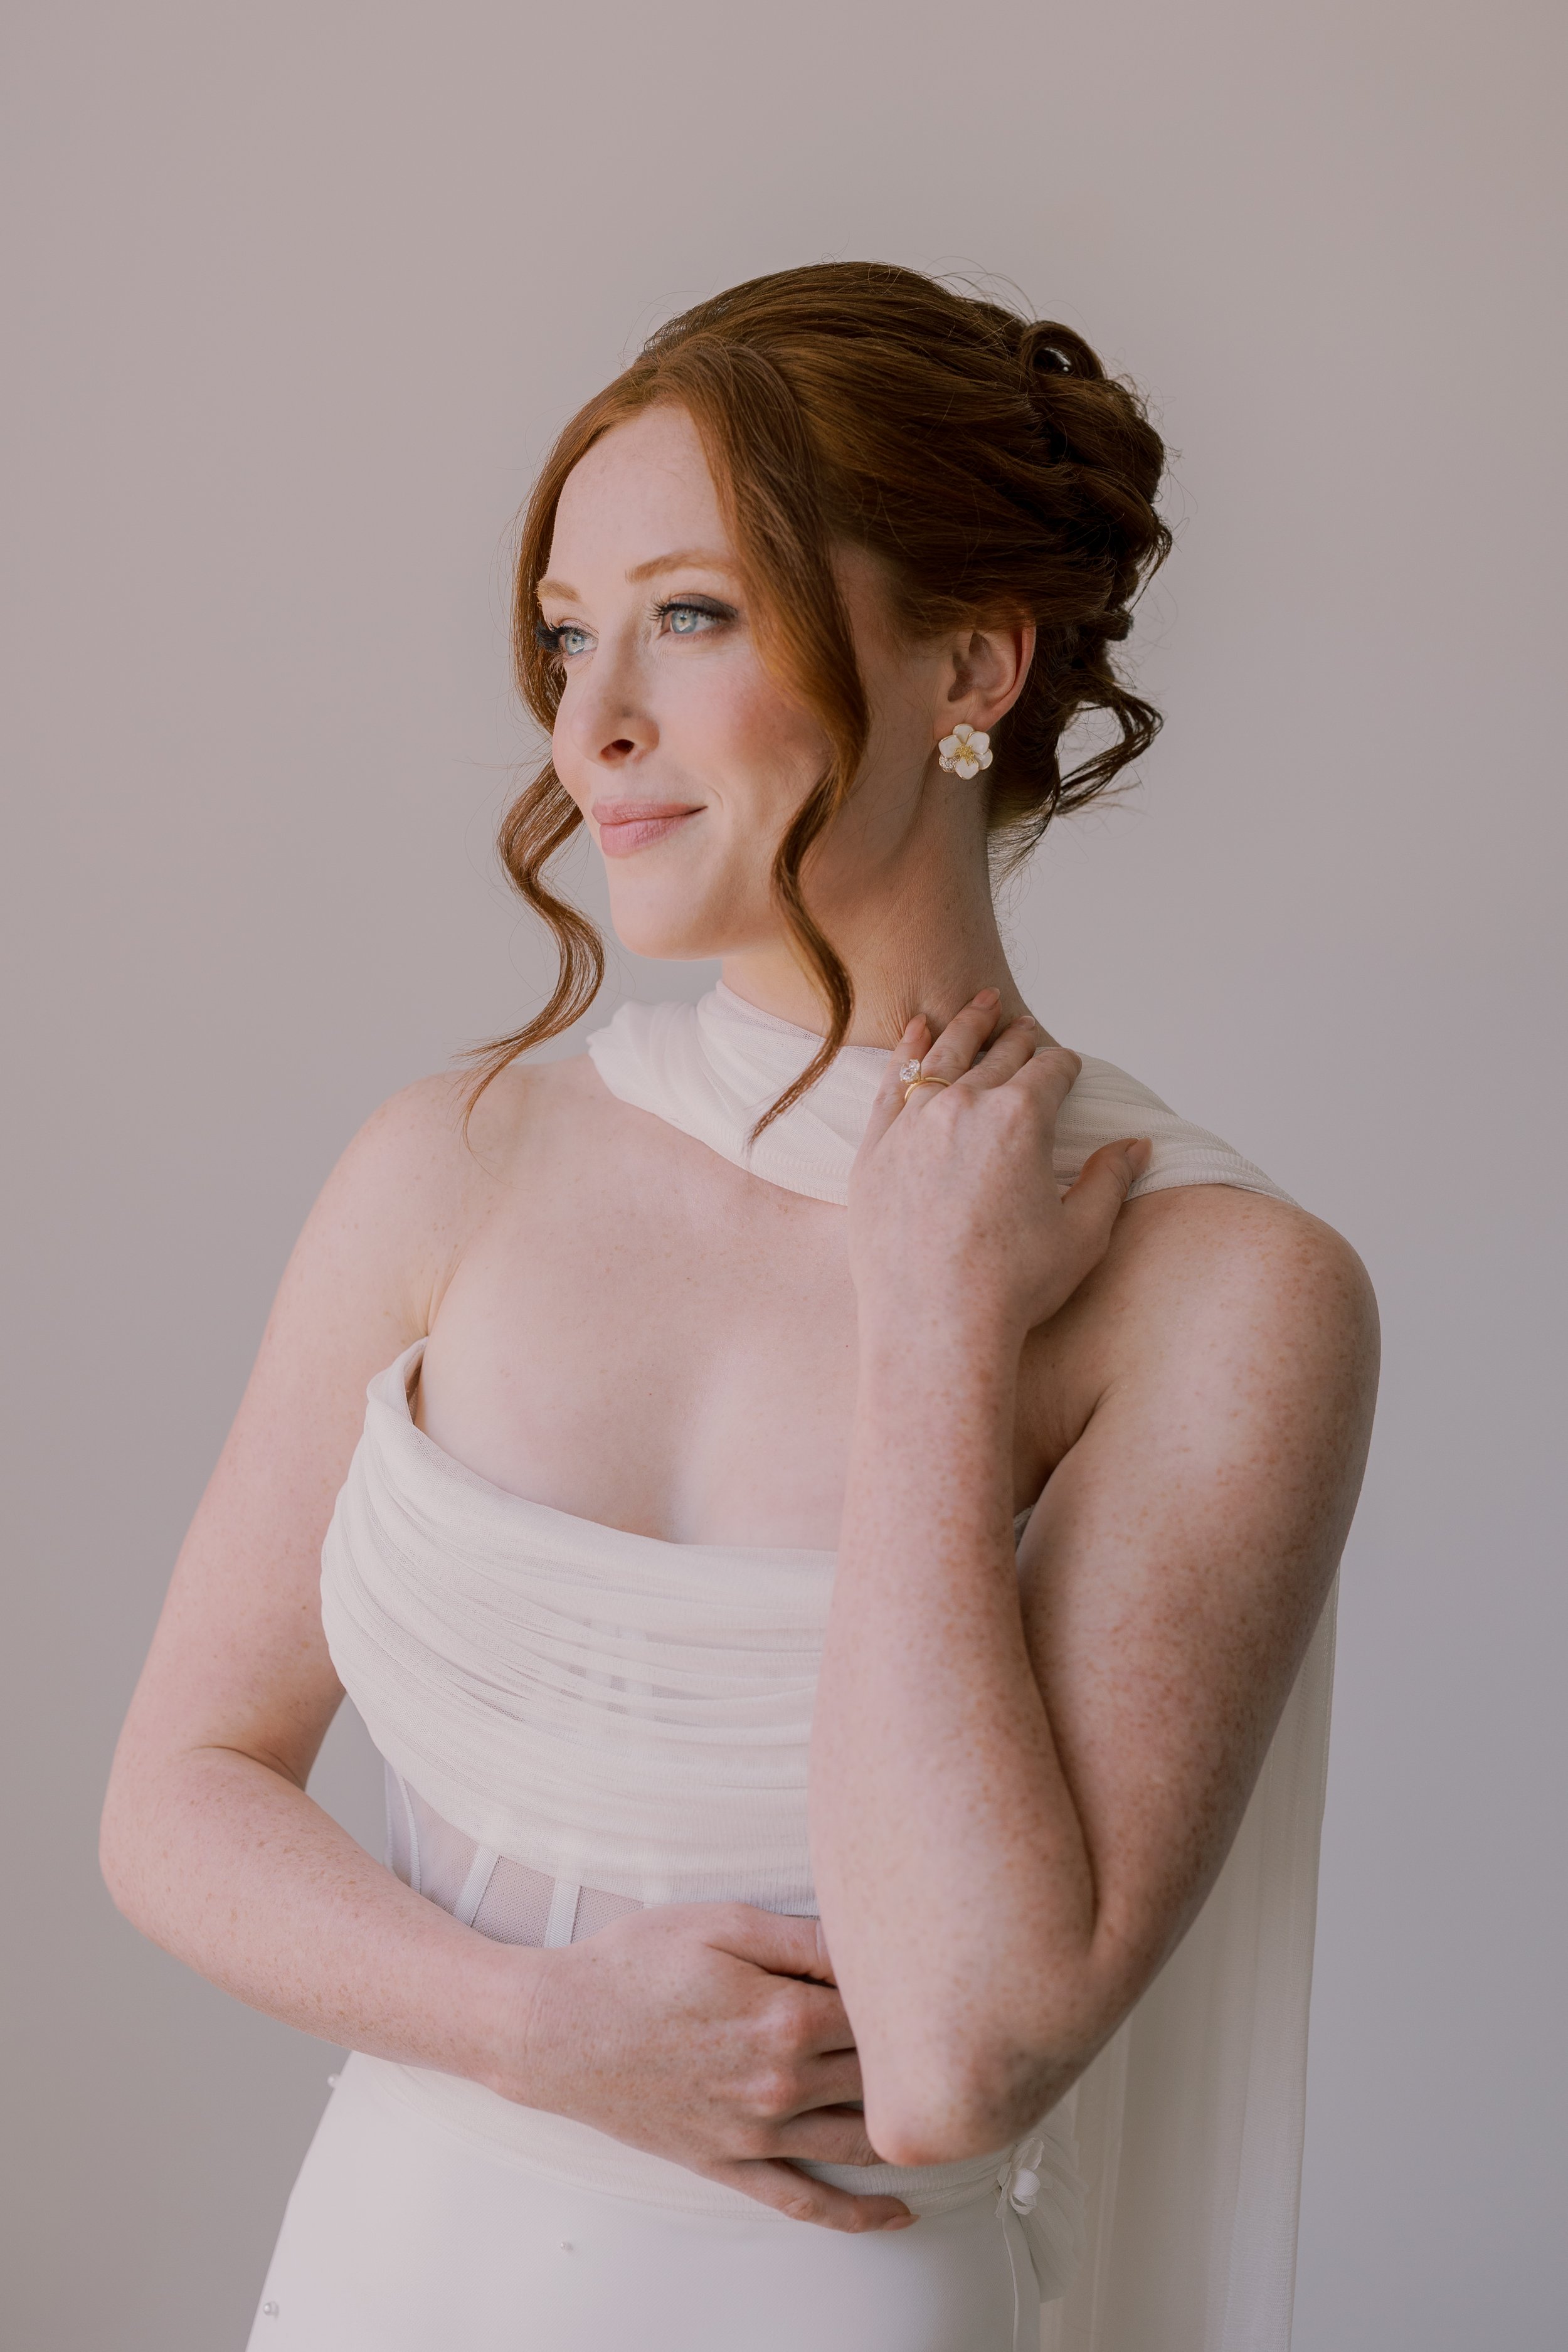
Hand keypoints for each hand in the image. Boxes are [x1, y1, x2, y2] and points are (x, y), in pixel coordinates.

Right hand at [493, 1901, 915, 2233]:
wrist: (555, 2029)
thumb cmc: (634, 1962)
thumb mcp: (722, 1924)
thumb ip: (804, 1940)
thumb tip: (872, 1946)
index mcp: (786, 2018)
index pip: (883, 2013)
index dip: (915, 1995)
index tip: (947, 1980)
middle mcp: (782, 2085)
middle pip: (882, 2076)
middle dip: (926, 2060)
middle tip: (968, 2042)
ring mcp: (756, 2134)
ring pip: (861, 2141)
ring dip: (912, 2132)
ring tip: (955, 2114)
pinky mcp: (728, 2164)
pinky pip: (805, 2204)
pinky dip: (858, 2214)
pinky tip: (900, 2212)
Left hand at [847, 991, 1150, 1343]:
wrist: (935, 1324)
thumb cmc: (1013, 1286)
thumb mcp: (1081, 1234)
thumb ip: (1109, 1180)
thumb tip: (1136, 1145)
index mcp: (1023, 1117)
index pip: (1051, 1070)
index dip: (1065, 1064)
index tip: (1068, 1064)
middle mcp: (966, 1105)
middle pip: (999, 1055)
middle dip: (1018, 1038)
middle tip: (1024, 1025)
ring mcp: (914, 1122)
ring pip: (944, 1055)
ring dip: (966, 1025)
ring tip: (978, 1004)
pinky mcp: (875, 1147)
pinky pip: (892, 1082)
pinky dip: (908, 1050)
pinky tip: (917, 1032)